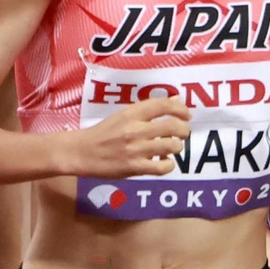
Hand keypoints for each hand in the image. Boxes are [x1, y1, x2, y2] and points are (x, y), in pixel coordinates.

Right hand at [65, 96, 190, 178]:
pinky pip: (163, 167)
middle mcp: (135, 129)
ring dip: (177, 147)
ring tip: (171, 147)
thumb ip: (148, 110)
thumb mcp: (123, 116)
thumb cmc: (104, 132)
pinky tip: (163, 162)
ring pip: (172, 146)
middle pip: (173, 126)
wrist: (82, 152)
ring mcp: (136, 149)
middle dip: (184, 130)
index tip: (187, 115)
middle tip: (182, 133)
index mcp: (130, 113)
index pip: (162, 105)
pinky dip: (168, 164)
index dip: (180, 109)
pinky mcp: (135, 168)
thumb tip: (176, 101)